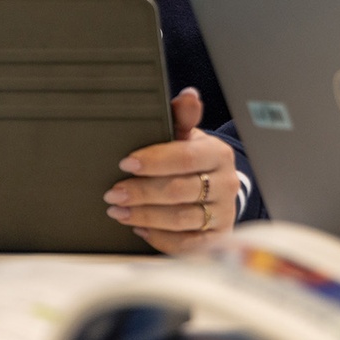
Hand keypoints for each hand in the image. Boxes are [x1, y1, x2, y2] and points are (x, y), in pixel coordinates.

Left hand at [103, 87, 238, 254]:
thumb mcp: (186, 133)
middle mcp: (226, 184)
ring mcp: (224, 213)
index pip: (184, 158)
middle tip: (113, 193)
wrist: (214, 184)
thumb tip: (189, 95)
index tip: (125, 163)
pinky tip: (139, 228)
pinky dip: (160, 238)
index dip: (153, 161)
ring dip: (145, 216)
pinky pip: (187, 245)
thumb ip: (182, 116)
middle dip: (141, 192)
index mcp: (218, 153)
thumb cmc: (191, 155)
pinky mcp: (218, 238)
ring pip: (181, 220)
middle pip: (179, 191)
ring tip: (118, 211)